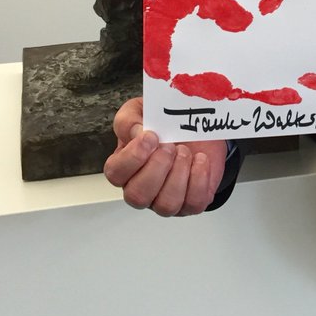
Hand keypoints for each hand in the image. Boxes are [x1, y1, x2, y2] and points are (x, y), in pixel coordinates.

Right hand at [103, 97, 227, 215]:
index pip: (115, 173)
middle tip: (170, 146)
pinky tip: (200, 160)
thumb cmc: (164, 124)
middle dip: (157, 168)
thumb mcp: (140, 111)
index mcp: (124, 166)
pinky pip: (193, 203)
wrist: (196, 128)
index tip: (151, 137)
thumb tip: (137, 132)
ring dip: (179, 175)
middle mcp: (141, 188)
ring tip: (185, 152)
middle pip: (137, 196)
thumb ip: (129, 119)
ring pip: (165, 205)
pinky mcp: (191, 202)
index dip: (133, 157)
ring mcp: (165, 200)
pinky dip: (199, 179)